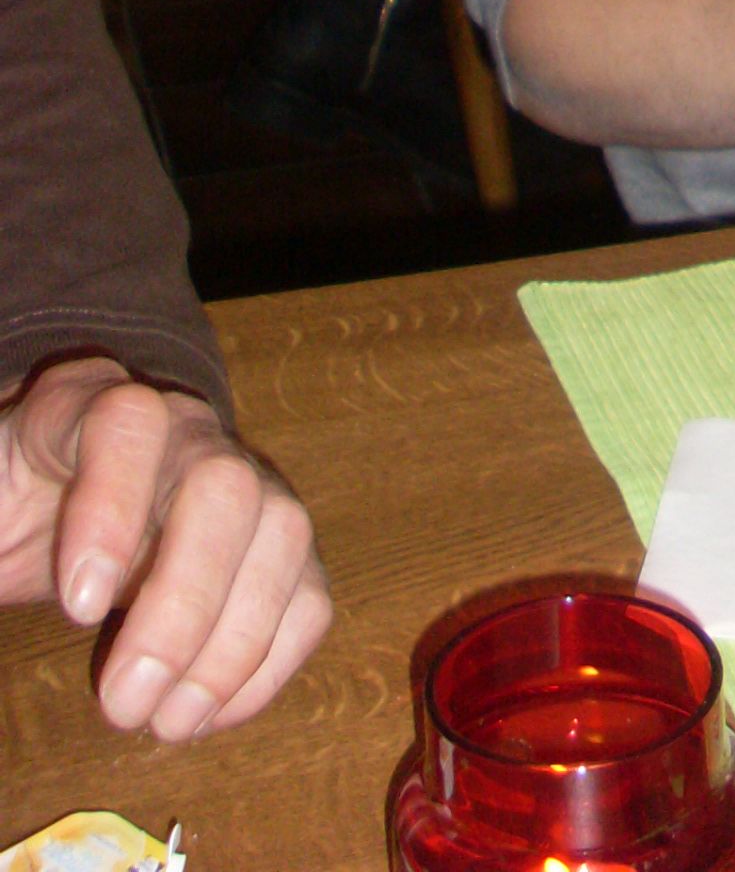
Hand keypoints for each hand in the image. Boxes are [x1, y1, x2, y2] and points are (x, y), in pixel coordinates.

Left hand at [0, 356, 330, 736]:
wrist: (56, 493)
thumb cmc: (10, 502)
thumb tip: (12, 562)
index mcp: (96, 407)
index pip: (128, 422)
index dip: (112, 507)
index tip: (78, 607)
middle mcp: (186, 433)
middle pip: (224, 484)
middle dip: (184, 604)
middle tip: (123, 702)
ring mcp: (247, 482)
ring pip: (283, 533)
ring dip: (232, 646)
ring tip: (166, 724)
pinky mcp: (277, 547)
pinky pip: (308, 593)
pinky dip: (267, 664)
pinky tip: (205, 713)